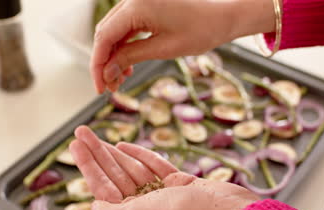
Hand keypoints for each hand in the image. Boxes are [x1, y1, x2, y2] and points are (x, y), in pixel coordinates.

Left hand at [69, 126, 257, 209]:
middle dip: (97, 154)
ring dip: (115, 152)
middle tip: (81, 131)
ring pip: (132, 170)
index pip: (103, 189)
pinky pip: (154, 168)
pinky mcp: (179, 185)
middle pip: (114, 177)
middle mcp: (145, 209)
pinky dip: (140, 156)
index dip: (88, 166)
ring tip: (96, 135)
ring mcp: (162, 196)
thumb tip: (94, 206)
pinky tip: (124, 146)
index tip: (76, 146)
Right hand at [91, 0, 275, 92]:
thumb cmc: (202, 30)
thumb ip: (132, 57)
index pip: (104, 37)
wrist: (225, 15)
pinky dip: (125, 47)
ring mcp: (139, 2)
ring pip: (115, 32)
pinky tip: (128, 65)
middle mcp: (133, 0)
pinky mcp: (146, 6)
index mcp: (136, 6)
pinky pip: (127, 28)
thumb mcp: (164, 48)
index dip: (98, 64)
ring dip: (114, 56)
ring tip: (120, 80)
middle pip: (105, 33)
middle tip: (109, 88)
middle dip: (105, 62)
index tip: (100, 87)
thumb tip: (108, 71)